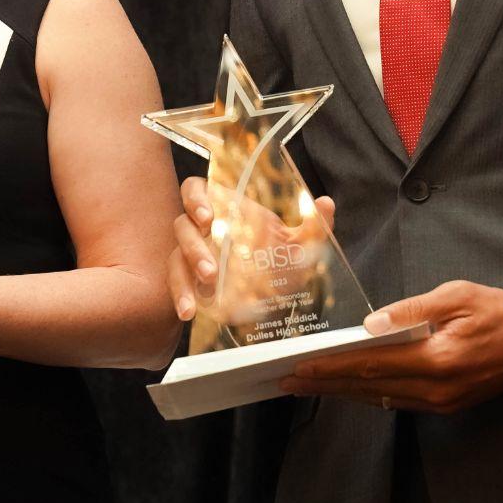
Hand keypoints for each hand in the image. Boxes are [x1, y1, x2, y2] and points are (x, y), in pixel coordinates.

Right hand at [166, 175, 336, 320]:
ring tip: (204, 290)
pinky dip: (181, 296)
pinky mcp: (189, 280)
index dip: (195, 199)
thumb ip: (313, 225)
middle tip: (212, 269)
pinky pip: (177, 284)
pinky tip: (189, 311)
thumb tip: (326, 203)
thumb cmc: (278, 258)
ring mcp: (192, 255)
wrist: (272, 292)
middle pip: (183, 226)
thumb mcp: (298, 245)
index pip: (195, 191)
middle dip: (194, 246)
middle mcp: (203, 229)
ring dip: (186, 274)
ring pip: (176, 257)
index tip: (207, 217)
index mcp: (224, 209)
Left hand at [280, 280, 502, 414]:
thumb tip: (371, 324)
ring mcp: (441, 402)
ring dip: (342, 391)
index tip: (299, 368)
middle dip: (325, 383)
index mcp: (437, 360)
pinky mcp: (446, 405)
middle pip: (368, 387)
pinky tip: (348, 386)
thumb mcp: (457, 296)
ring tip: (308, 384)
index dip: (331, 367)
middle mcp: (436, 389)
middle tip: (287, 380)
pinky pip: (397, 401)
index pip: (371, 364)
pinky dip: (368, 393)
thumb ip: (412, 310)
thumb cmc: (498, 311)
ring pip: (379, 398)